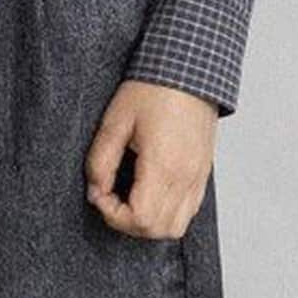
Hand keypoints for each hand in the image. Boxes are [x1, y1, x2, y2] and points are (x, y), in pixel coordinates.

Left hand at [84, 80, 218, 240]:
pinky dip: (166, 213)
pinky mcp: (203, 173)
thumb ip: (100, 162)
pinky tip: (148, 193)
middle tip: (111, 197)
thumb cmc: (153, 88)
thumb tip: (95, 191)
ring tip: (129, 199)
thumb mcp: (115, 121)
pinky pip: (188, 212)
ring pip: (175, 228)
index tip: (100, 193)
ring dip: (147, 223)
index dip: (113, 215)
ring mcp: (198, 177)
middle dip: (126, 223)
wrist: (190, 66)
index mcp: (164, 165)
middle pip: (157, 231)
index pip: (141, 219)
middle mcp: (186, 177)